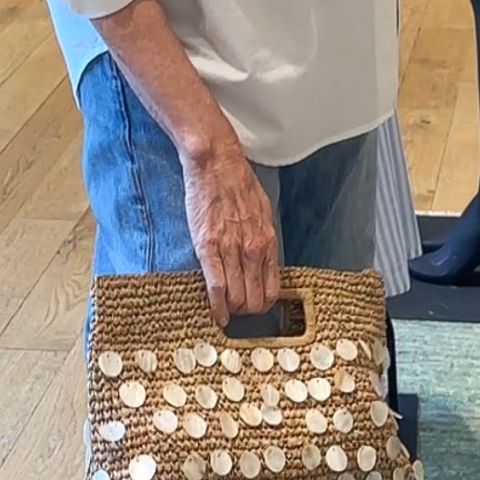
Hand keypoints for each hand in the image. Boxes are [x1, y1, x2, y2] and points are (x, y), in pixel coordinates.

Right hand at [180, 141, 281, 325]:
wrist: (216, 164)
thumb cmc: (238, 184)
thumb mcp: (262, 212)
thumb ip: (262, 239)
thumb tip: (262, 262)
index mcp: (268, 241)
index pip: (272, 288)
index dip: (263, 305)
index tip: (255, 308)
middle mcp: (253, 249)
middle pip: (254, 299)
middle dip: (247, 312)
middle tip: (238, 314)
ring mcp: (230, 249)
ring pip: (236, 297)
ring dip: (231, 311)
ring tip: (226, 314)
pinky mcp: (207, 247)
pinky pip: (215, 286)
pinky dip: (216, 306)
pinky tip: (217, 315)